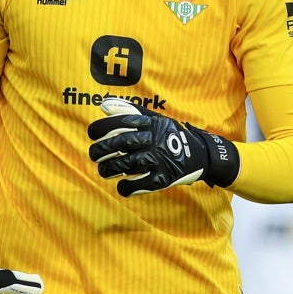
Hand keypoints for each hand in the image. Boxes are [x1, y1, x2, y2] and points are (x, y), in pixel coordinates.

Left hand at [87, 98, 239, 196]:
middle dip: (101, 150)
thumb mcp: (153, 119)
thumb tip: (104, 106)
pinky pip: (142, 184)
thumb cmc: (169, 135)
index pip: (120, 122)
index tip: (92, 134)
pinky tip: (121, 186)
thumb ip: (129, 112)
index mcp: (150, 124)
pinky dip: (128, 187)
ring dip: (109, 169)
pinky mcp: (165, 178)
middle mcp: (154, 140)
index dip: (101, 128)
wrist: (200, 154)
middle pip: (120, 144)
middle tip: (93, 155)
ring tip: (103, 170)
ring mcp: (159, 159)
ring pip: (128, 165)